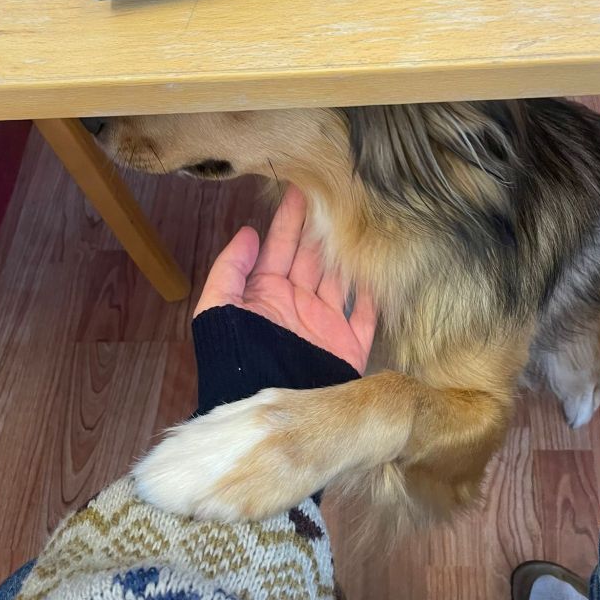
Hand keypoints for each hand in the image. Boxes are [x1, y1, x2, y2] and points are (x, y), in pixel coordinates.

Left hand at [194, 185, 376, 373]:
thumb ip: (229, 270)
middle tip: (337, 193)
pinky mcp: (349, 347)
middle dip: (322, 227)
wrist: (263, 413)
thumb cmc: (235, 361)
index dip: (289, 219)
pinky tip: (383, 267)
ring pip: (340, 279)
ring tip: (363, 221)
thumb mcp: (216, 311)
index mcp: (266, 294)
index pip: (280, 247)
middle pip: (313, 258)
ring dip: (348, 253)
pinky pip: (366, 314)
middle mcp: (297, 304)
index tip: (301, 186)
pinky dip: (374, 293)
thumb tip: (248, 231)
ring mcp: (325, 324)